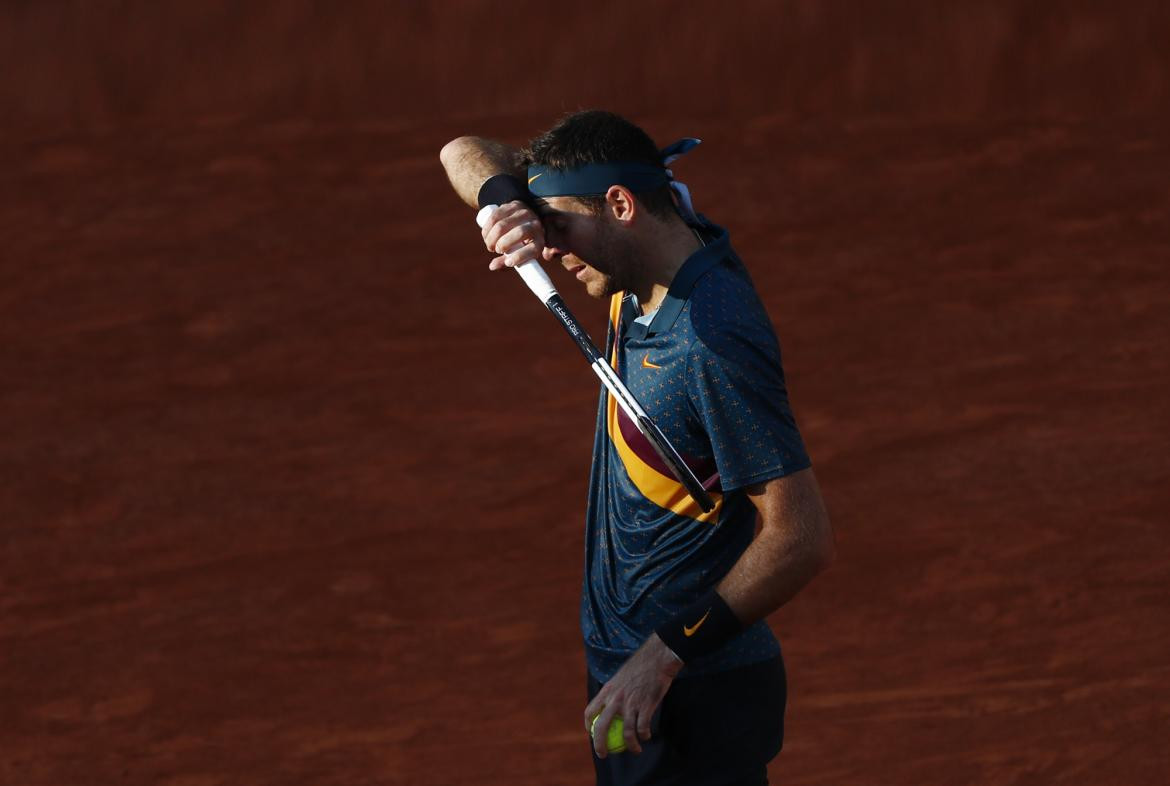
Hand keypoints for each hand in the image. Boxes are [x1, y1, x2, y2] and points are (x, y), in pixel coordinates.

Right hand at [480, 200, 545, 270]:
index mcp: (540, 240)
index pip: (533, 248)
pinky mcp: (512, 205)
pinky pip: (495, 216)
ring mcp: (524, 212)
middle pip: (519, 233)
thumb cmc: (520, 243)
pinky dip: (487, 229)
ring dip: (491, 238)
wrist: (523, 220)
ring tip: (490, 245)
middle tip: (496, 250)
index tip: (508, 262)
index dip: (520, 256)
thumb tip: (492, 267)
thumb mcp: (517, 253)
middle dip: (503, 244)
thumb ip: (506, 262)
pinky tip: (486, 236)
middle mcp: (535, 224)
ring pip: (502, 225)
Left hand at [584, 634, 683, 757]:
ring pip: (627, 733)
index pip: (590, 711)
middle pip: (601, 727)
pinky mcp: (646, 706)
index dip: (587, 724)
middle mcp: (615, 699)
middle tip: (603, 754)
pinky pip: (642, 728)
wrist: (656, 660)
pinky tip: (647, 736)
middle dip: (600, 745)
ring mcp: (631, 704)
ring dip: (631, 745)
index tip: (590, 733)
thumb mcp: (620, 678)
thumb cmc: (640, 667)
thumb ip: (614, 692)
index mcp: (607, 691)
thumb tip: (610, 705)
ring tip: (635, 750)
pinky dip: (644, 735)